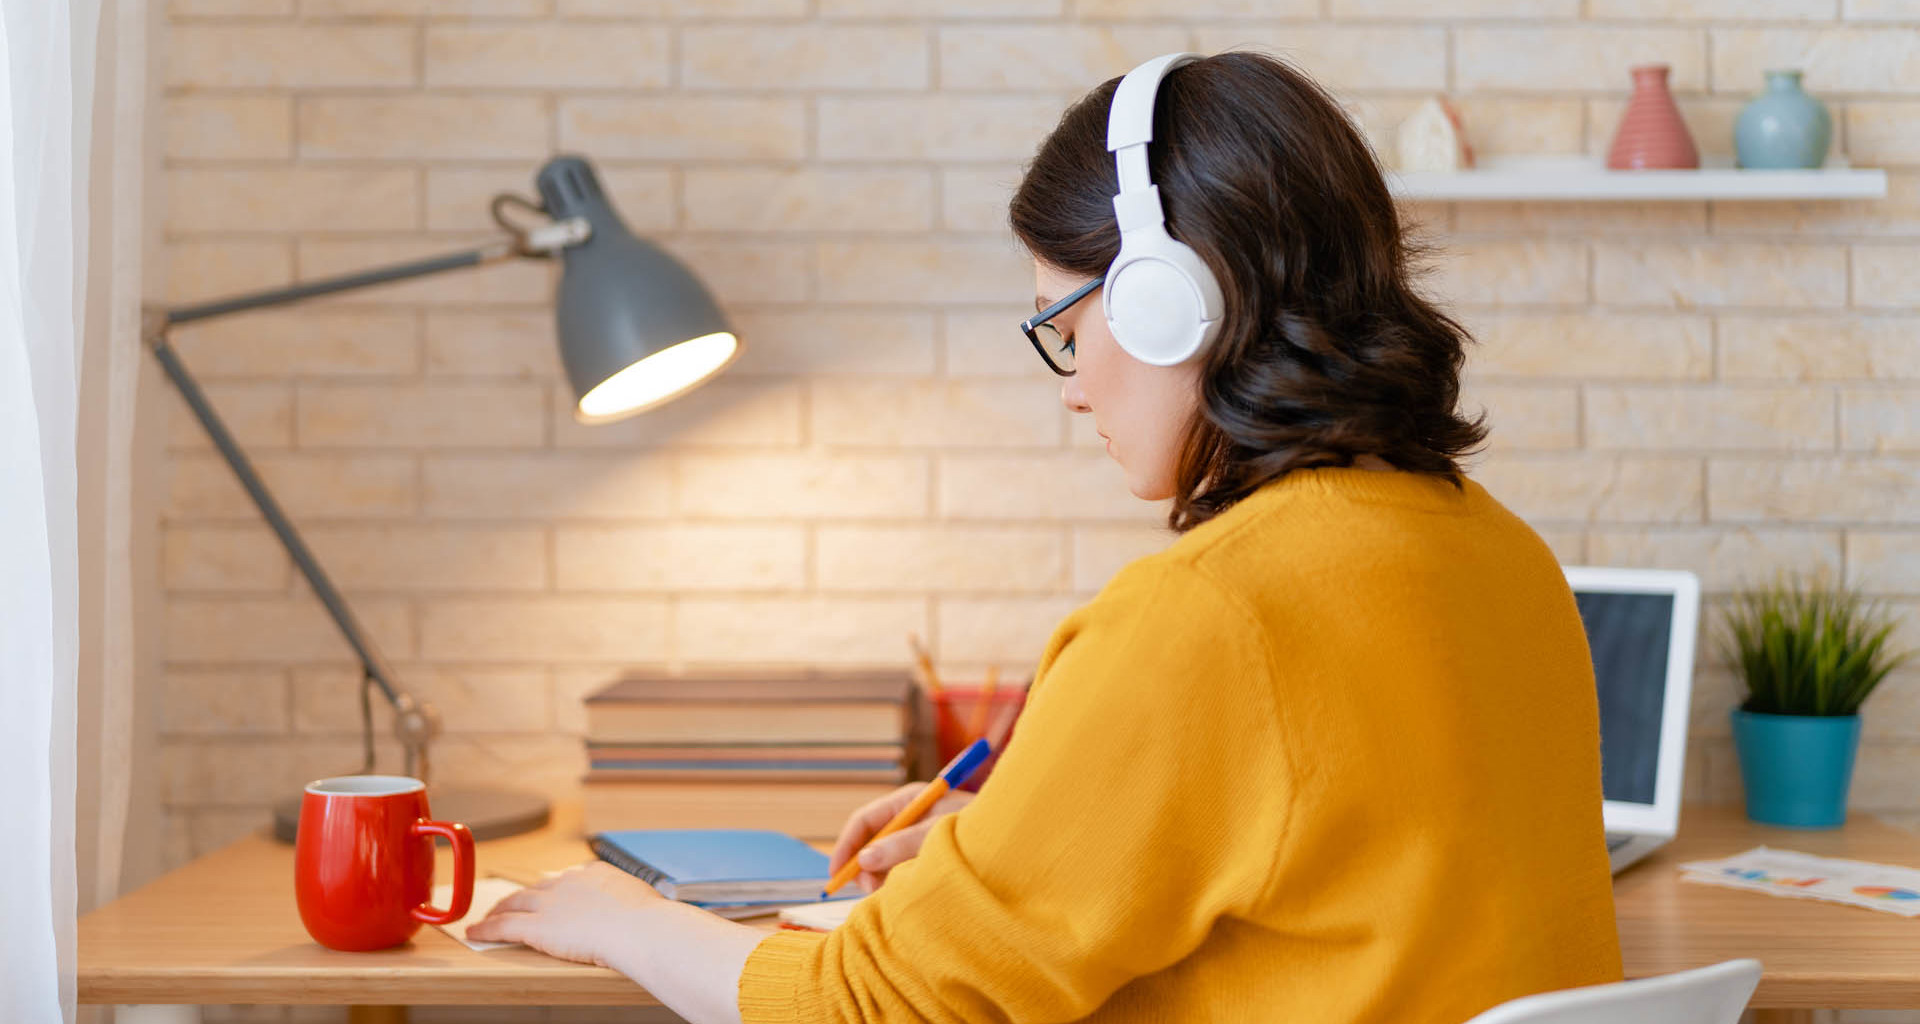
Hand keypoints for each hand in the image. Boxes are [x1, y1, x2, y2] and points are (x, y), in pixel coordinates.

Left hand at [467, 862, 665, 967]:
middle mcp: (568, 882)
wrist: (639, 929)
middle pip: (537, 887)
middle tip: (510, 904)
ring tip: (488, 917)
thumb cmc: (649, 921)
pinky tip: (475, 933)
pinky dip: (486, 929)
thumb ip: (632, 901)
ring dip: (498, 910)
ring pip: (515, 903)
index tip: (551, 895)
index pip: (568, 878)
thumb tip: (643, 909)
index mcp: (595, 873)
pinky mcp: (537, 926)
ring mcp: (550, 903)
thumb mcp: (644, 901)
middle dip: (521, 896)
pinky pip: (504, 926)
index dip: (555, 889)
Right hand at [829, 782, 974, 892]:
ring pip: (887, 860)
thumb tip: (865, 860)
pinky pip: (904, 871)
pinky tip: (913, 891)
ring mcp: (922, 837)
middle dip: (865, 868)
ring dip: (884, 878)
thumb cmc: (983, 830)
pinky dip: (901, 883)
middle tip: (871, 892)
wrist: (1023, 841)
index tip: (837, 875)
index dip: (846, 846)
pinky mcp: (932, 857)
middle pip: (872, 842)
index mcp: (912, 800)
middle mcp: (914, 817)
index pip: (865, 820)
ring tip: (899, 891)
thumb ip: (902, 845)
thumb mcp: (939, 834)